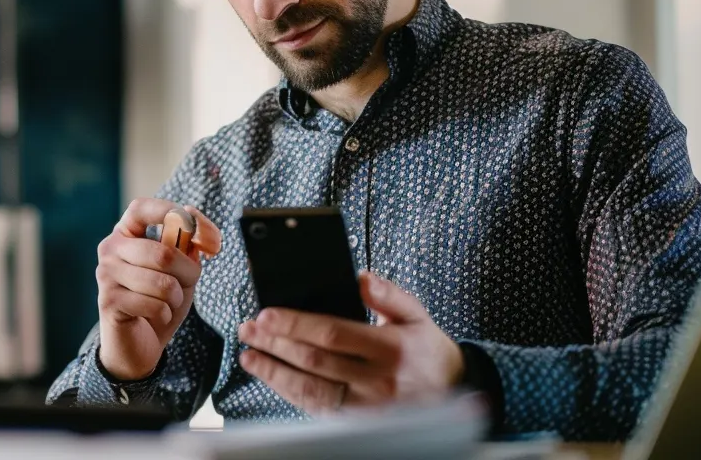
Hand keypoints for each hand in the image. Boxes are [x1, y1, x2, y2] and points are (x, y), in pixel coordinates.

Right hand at [96, 199, 223, 380]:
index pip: (143, 208)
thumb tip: (204, 235)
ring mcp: (105, 273)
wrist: (137, 344)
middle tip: (183, 286)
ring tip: (165, 304)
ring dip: (175, 298)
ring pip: (162, 282)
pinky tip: (154, 317)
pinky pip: (154, 304)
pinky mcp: (108, 300)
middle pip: (163, 253)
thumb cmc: (159, 301)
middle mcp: (110, 248)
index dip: (172, 213)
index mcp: (127, 233)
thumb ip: (190, 248)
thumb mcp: (181, 271)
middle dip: (187, 274)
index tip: (205, 236)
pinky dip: (164, 314)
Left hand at [237, 271, 462, 414]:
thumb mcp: (416, 314)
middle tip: (249, 330)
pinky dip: (289, 392)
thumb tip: (362, 278)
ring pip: (311, 389)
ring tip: (249, 356)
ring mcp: (368, 405)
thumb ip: (389, 295)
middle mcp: (379, 380)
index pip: (333, 334)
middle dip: (275, 344)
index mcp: (392, 348)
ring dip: (274, 372)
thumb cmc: (426, 348)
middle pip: (315, 361)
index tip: (266, 315)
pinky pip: (317, 407)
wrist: (451, 390)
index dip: (295, 324)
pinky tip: (272, 377)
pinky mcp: (358, 421)